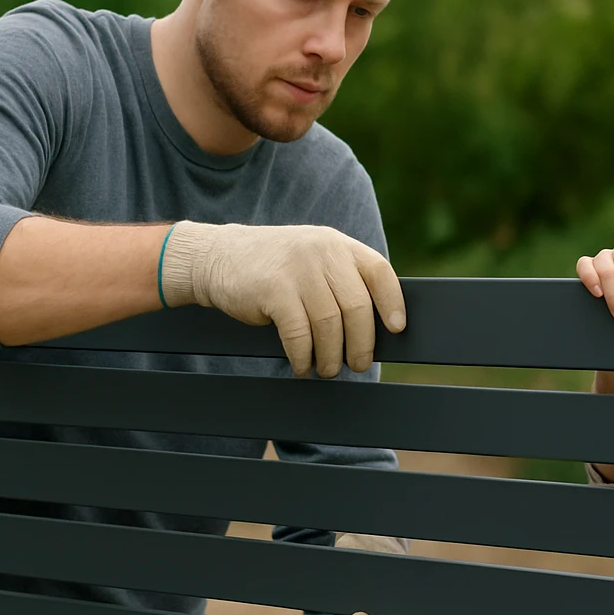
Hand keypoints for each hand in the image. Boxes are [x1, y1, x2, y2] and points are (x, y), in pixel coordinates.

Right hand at [158, 221, 404, 377]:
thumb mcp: (313, 259)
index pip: (379, 272)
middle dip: (361, 343)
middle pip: (357, 306)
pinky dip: (304, 357)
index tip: (397, 329)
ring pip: (330, 324)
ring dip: (332, 356)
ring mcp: (298, 269)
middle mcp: (322, 252)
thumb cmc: (274, 268)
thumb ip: (341, 279)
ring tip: (328, 369)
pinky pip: (299, 334)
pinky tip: (302, 365)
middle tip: (358, 364)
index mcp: (338, 245)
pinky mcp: (274, 289)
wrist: (216, 257)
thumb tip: (375, 327)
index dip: (392, 302)